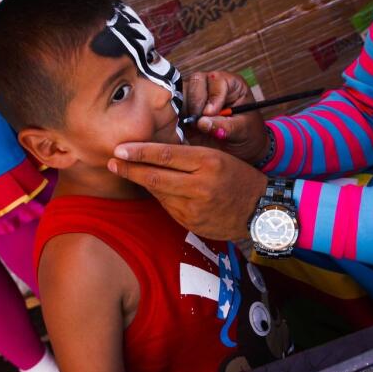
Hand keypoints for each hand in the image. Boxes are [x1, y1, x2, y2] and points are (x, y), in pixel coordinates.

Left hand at [109, 143, 265, 239]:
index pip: (166, 155)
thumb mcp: (218, 156)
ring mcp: (195, 207)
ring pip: (158, 192)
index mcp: (208, 162)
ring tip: (128, 171)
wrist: (260, 210)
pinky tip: (153, 188)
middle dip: (130, 169)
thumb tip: (154, 149)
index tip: (119, 148)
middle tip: (112, 162)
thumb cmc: (238, 177)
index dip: (139, 152)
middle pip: (155, 176)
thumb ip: (189, 154)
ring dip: (142, 182)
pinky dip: (159, 196)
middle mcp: (200, 185)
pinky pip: (167, 206)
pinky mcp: (191, 223)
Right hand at [182, 70, 268, 163]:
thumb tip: (202, 123)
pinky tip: (181, 130)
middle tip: (198, 123)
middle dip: (196, 102)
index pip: (218, 79)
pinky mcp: (184, 109)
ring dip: (183, 110)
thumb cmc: (247, 136)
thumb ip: (225, 126)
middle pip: (196, 81)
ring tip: (191, 127)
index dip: (213, 95)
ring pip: (181, 92)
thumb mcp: (243, 132)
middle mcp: (212, 86)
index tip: (211, 112)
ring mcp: (196, 96)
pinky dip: (174, 118)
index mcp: (231, 84)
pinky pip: (172, 107)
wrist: (240, 151)